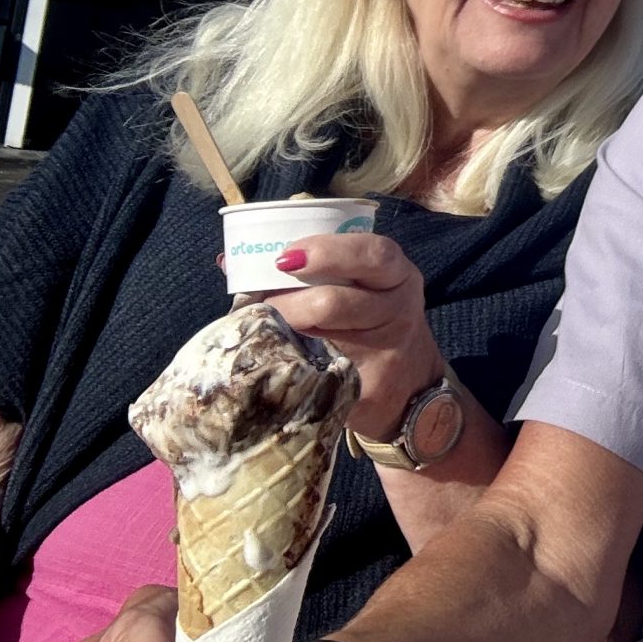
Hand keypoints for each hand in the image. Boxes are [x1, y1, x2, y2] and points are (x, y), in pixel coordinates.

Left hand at [264, 232, 438, 440]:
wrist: (412, 384)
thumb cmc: (373, 323)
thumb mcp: (366, 288)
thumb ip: (317, 271)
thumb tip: (231, 262)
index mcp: (398, 277)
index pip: (374, 254)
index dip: (327, 251)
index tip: (284, 259)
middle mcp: (399, 311)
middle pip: (339, 301)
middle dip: (289, 302)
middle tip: (263, 304)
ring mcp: (387, 353)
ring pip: (325, 340)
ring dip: (285, 333)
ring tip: (265, 331)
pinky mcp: (369, 390)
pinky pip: (322, 377)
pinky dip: (293, 368)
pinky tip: (279, 364)